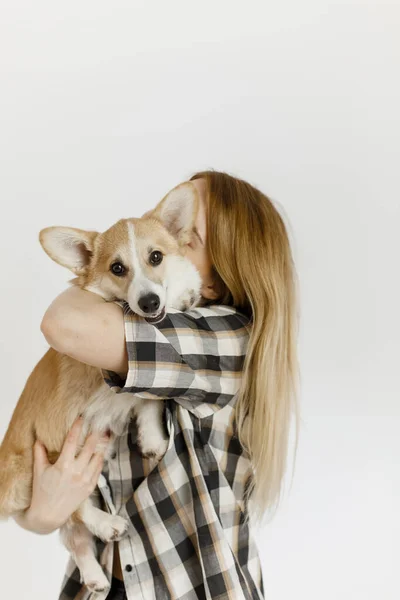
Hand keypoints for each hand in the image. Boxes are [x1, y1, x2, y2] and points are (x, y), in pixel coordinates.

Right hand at [14, 416, 109, 534]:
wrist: (49, 515)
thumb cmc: (42, 492)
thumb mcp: (39, 471)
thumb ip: (40, 453)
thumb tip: (39, 439)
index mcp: (63, 465)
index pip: (72, 441)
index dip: (78, 427)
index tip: (82, 418)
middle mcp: (77, 471)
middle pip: (90, 446)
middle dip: (96, 433)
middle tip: (99, 423)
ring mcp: (85, 479)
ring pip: (98, 457)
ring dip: (102, 445)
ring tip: (105, 434)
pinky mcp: (90, 487)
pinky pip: (99, 469)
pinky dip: (101, 459)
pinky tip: (102, 451)